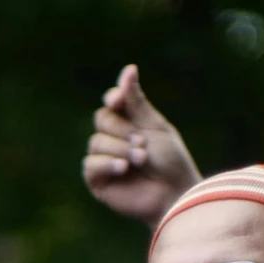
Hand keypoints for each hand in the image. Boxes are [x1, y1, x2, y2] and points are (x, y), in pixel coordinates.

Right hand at [82, 64, 200, 227]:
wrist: (173, 193)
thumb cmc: (170, 161)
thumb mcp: (155, 126)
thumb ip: (137, 102)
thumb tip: (128, 69)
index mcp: (131, 124)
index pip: (112, 103)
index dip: (113, 99)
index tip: (118, 99)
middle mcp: (115, 140)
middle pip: (102, 120)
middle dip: (122, 130)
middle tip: (142, 143)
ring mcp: (104, 160)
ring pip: (96, 142)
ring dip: (120, 149)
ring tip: (140, 160)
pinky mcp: (97, 180)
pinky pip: (90, 164)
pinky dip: (107, 163)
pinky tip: (123, 169)